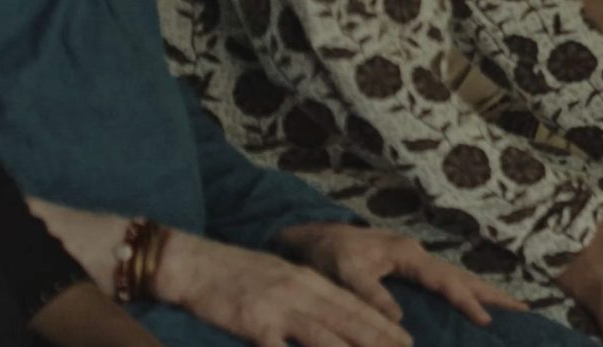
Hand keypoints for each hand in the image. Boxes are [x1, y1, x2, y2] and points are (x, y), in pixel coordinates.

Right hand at [151, 230, 414, 346]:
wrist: (195, 263)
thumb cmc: (238, 272)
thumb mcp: (282, 277)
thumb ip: (309, 294)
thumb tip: (336, 313)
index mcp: (309, 281)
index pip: (355, 306)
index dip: (383, 325)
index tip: (407, 340)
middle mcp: (301, 293)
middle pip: (348, 321)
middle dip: (380, 340)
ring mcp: (279, 309)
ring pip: (324, 336)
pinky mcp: (255, 325)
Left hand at [278, 222, 528, 330]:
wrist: (316, 236)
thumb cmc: (330, 255)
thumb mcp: (345, 273)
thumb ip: (372, 293)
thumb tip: (399, 319)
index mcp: (408, 255)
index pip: (444, 281)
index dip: (465, 301)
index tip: (485, 319)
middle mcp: (418, 254)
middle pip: (462, 275)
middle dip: (492, 292)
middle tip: (524, 308)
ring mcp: (416, 259)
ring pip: (457, 276)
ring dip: (483, 291)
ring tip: (512, 305)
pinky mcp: (410, 266)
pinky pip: (445, 280)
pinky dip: (464, 290)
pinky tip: (473, 300)